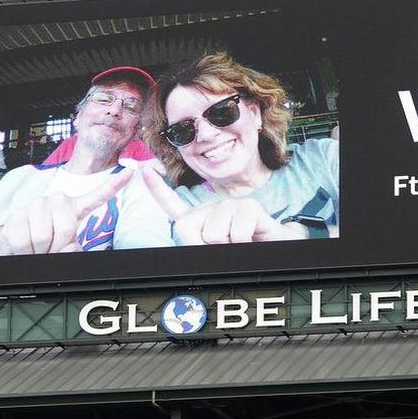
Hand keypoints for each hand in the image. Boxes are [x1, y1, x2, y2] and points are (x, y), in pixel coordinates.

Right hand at [0, 169, 133, 254]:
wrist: (15, 244)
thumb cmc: (45, 246)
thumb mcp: (65, 247)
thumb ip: (74, 248)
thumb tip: (71, 245)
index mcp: (74, 208)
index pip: (98, 195)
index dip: (114, 185)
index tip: (131, 172)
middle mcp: (58, 200)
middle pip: (66, 230)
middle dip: (57, 246)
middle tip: (50, 248)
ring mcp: (37, 204)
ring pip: (43, 237)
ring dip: (39, 251)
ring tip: (37, 247)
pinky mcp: (18, 213)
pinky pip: (24, 241)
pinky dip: (24, 251)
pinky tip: (25, 246)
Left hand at [141, 167, 306, 244]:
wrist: (274, 247)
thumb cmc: (242, 248)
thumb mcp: (212, 250)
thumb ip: (194, 241)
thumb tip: (184, 227)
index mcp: (200, 219)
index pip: (172, 203)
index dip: (156, 187)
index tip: (144, 168)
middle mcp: (212, 207)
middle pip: (188, 228)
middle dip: (204, 245)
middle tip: (227, 247)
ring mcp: (230, 204)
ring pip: (213, 234)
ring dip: (229, 246)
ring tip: (241, 242)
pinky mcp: (249, 207)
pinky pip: (236, 233)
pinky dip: (244, 243)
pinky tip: (252, 237)